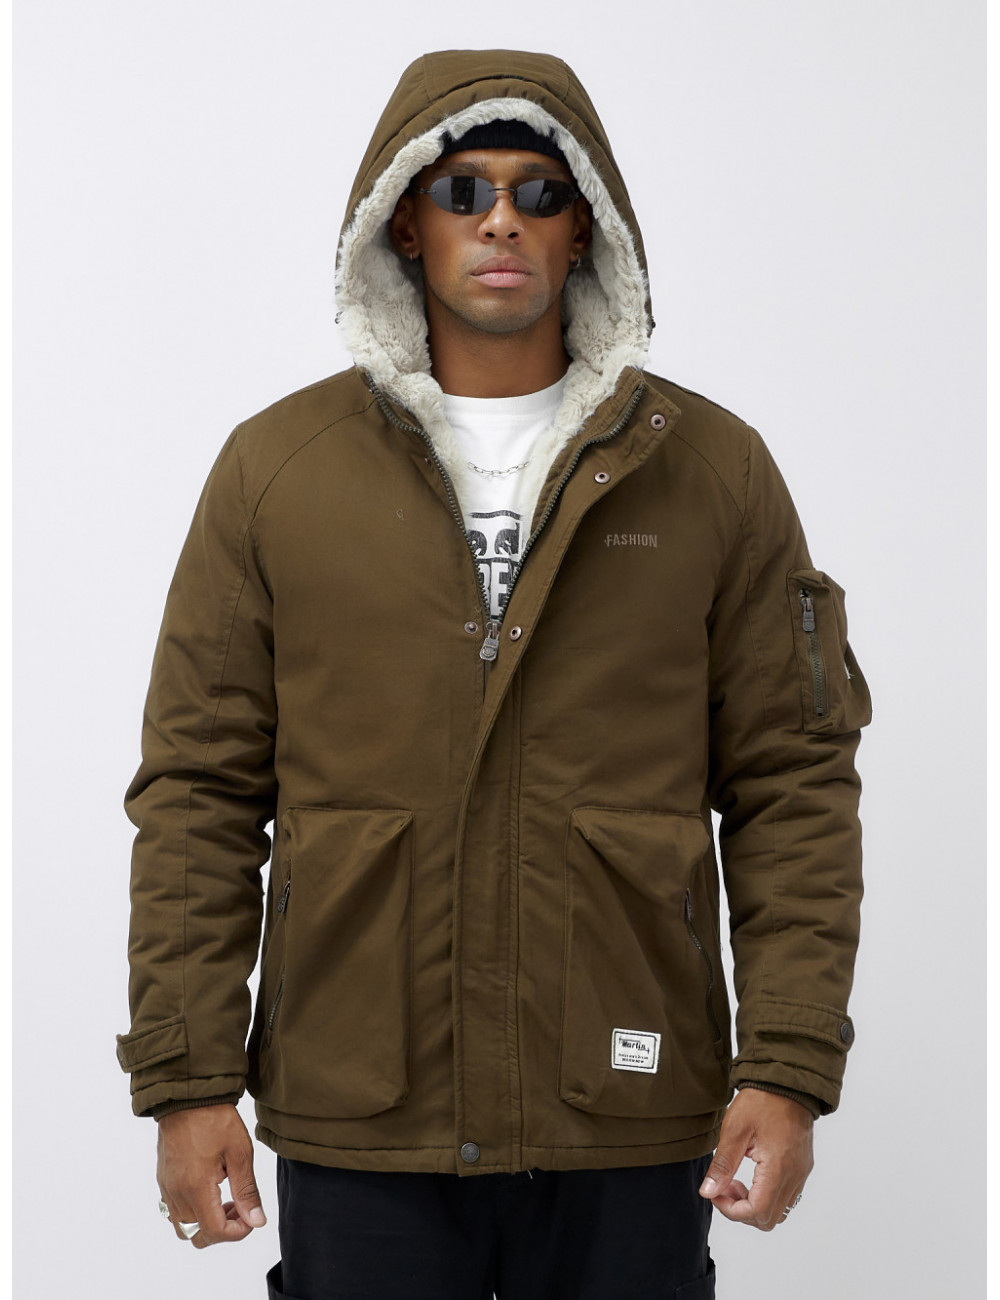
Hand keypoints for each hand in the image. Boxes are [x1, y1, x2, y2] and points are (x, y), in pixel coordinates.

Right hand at [156, 1104, 265, 1248]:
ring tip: (227, 1198)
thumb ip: (247, 1191)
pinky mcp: (163, 1180)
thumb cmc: (215, 1119)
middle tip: (240, 1207)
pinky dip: (194, 1211)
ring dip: (207, 1222)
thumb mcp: (240, 1153)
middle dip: (222, 1230)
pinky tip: (211, 1188)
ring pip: (184, 1226)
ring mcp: (167, 1188)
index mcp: (196, 1188)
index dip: (237, 1232)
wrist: (188, 1097)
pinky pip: (175, 1211)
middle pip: (197, 1236)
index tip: (250, 1217)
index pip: (215, 1232)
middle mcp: (177, 1193)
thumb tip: (256, 1221)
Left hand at [698, 1088, 813, 1230]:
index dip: (731, 1210)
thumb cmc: (761, 1101)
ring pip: (778, 1211)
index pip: (757, 1212)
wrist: (787, 1082)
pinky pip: (785, 1197)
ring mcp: (801, 1173)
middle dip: (741, 1210)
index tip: (716, 1193)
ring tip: (735, 1180)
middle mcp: (794, 1176)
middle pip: (768, 1219)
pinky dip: (766, 1196)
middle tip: (724, 1186)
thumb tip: (708, 1192)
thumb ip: (722, 1164)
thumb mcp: (735, 1129)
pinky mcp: (802, 1168)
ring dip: (754, 1205)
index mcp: (778, 1168)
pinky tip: (751, 1175)